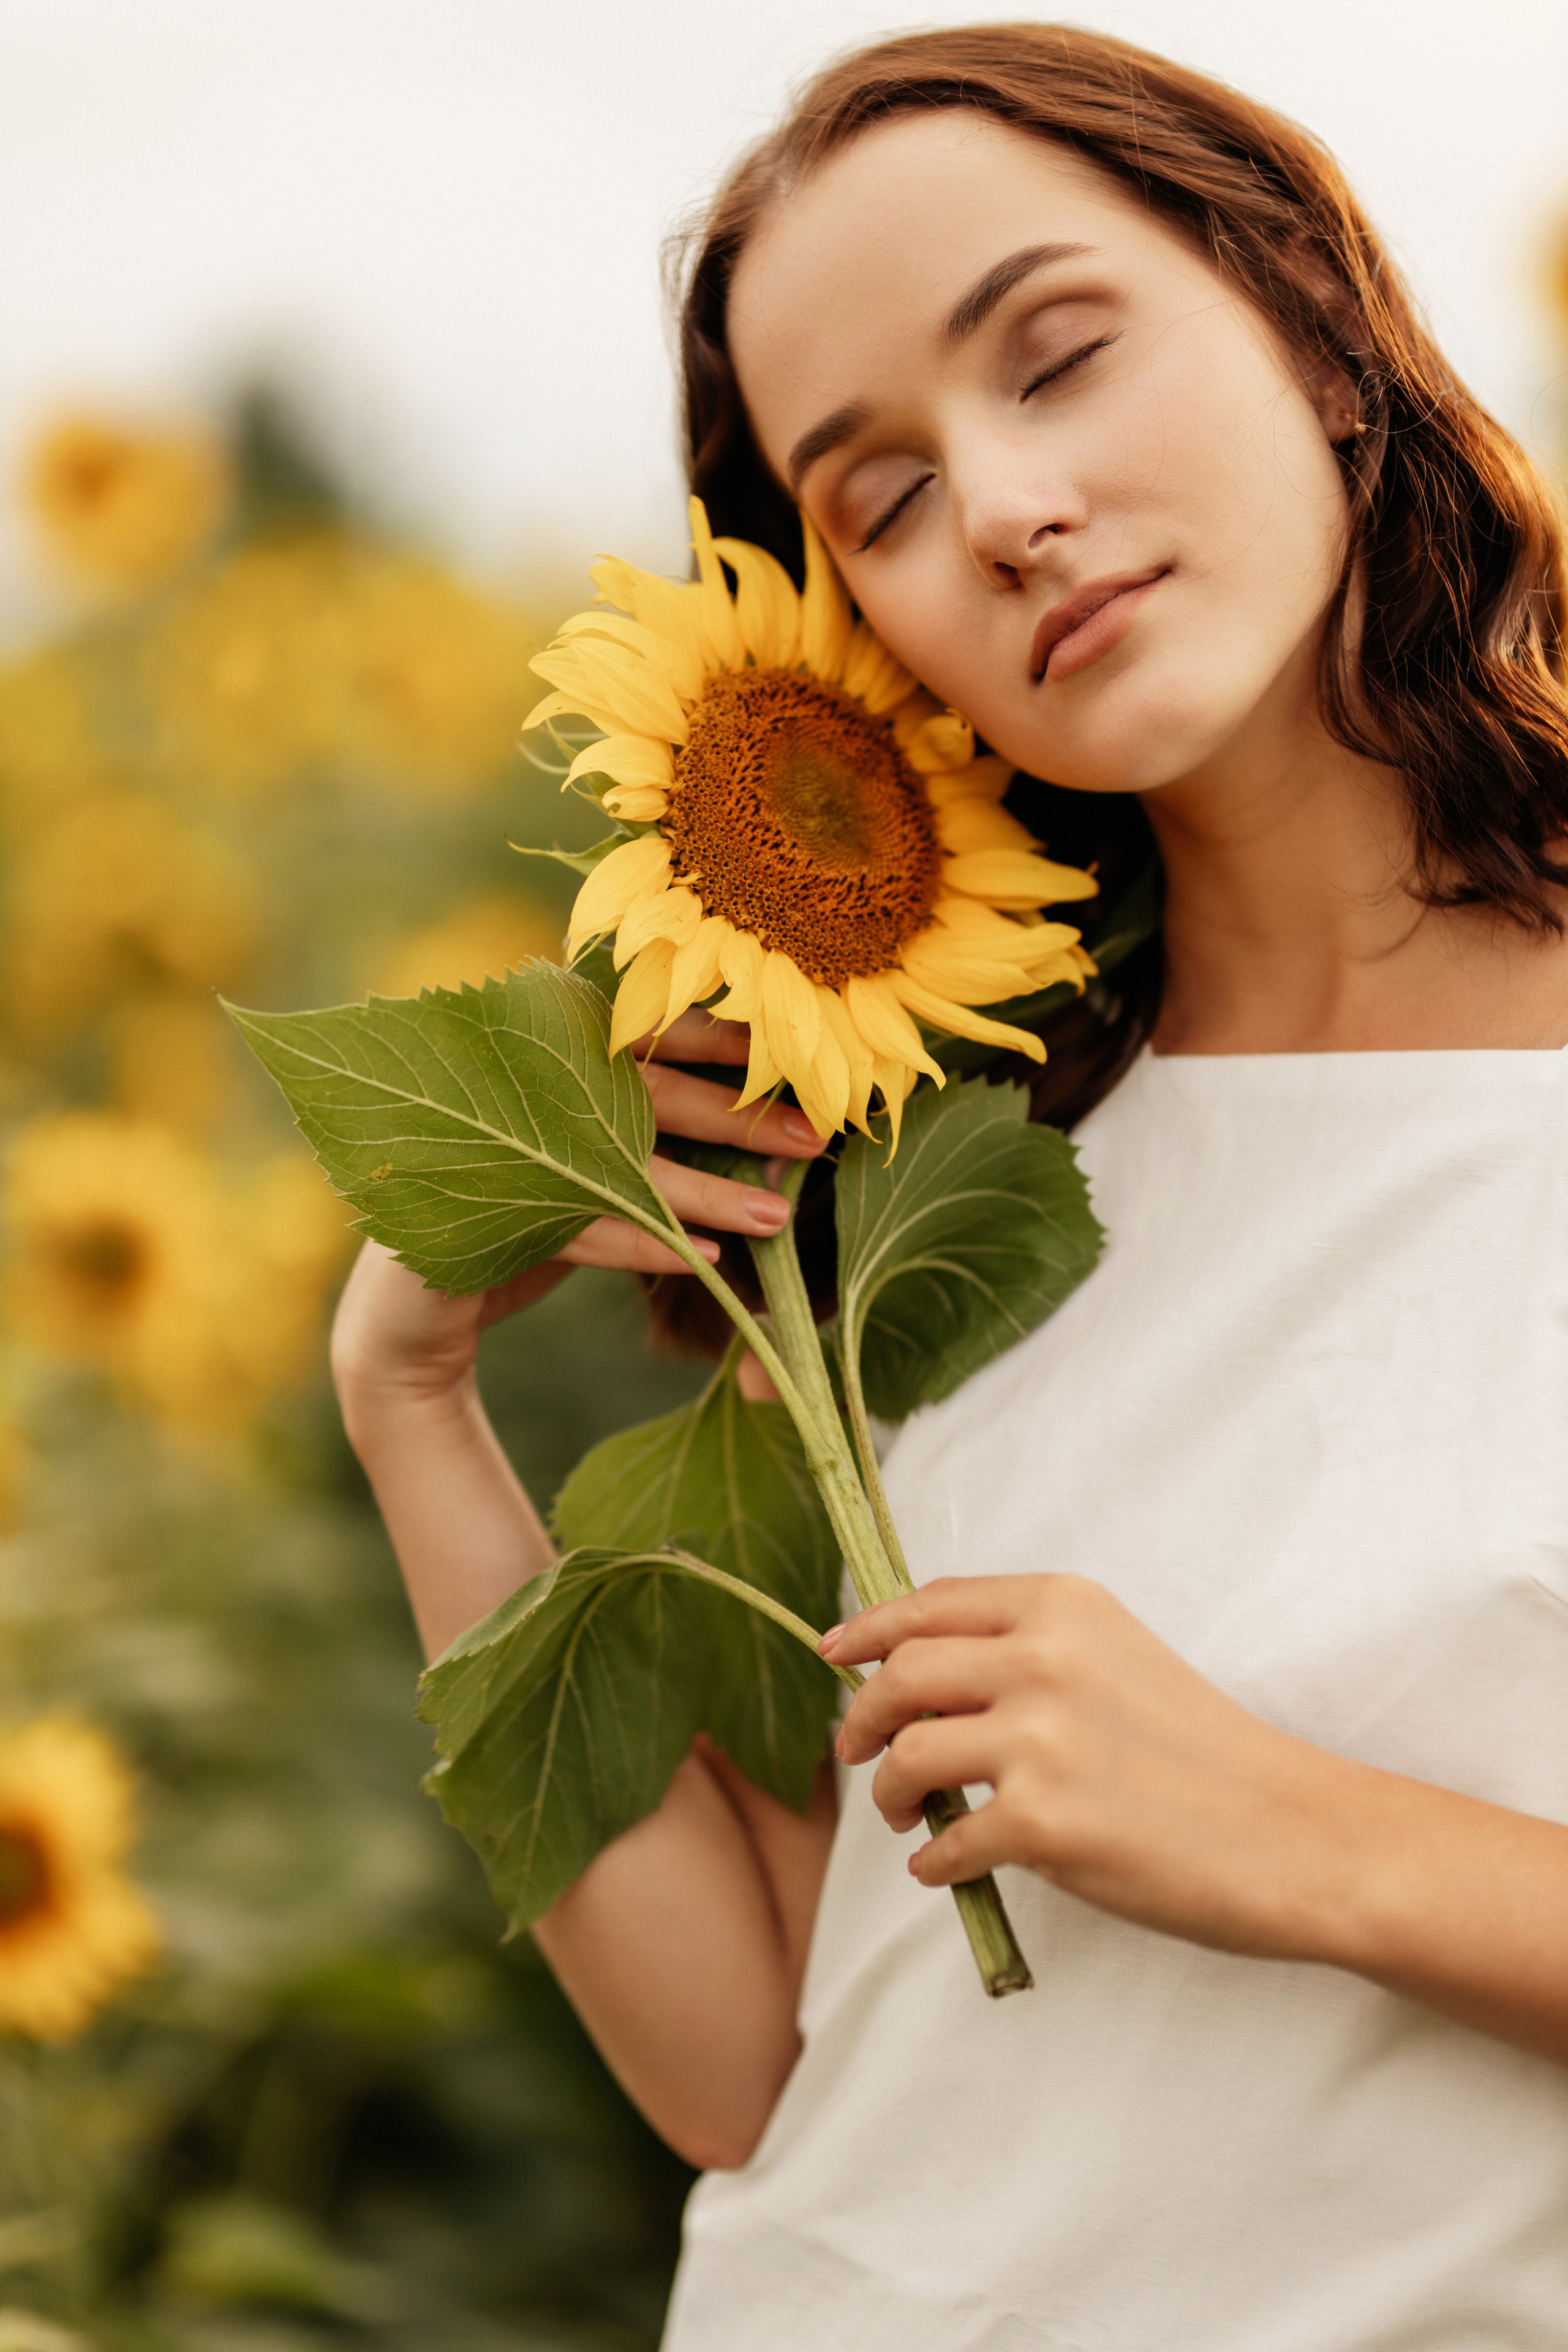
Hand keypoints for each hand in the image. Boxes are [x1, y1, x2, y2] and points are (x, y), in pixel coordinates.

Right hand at [331, 1008, 822, 1410]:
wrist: (410, 1316)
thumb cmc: (517, 1223)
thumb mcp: (587, 1168)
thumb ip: (652, 1138)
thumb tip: (771, 1138)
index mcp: (545, 1052)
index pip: (644, 1024)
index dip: (721, 1036)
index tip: (798, 1053)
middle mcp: (514, 1085)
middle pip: (642, 1087)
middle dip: (734, 1115)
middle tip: (812, 1137)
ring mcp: (488, 1146)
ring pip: (617, 1160)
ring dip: (702, 1192)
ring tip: (774, 1217)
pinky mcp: (476, 1214)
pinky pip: (576, 1226)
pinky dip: (643, 1242)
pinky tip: (704, 1259)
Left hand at [824, 1575, 1360, 1963]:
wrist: (1291, 1832)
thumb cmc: (1205, 1751)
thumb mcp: (1116, 1657)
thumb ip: (1028, 1649)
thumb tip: (919, 1673)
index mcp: (1062, 1606)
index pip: (930, 1602)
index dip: (868, 1628)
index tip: (833, 1653)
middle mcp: (1043, 1658)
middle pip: (899, 1673)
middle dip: (860, 1715)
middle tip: (855, 1749)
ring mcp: (1040, 1740)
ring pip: (907, 1756)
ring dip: (887, 1792)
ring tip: (904, 1814)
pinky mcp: (1043, 1823)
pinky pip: (946, 1843)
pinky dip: (933, 1861)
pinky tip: (944, 1868)